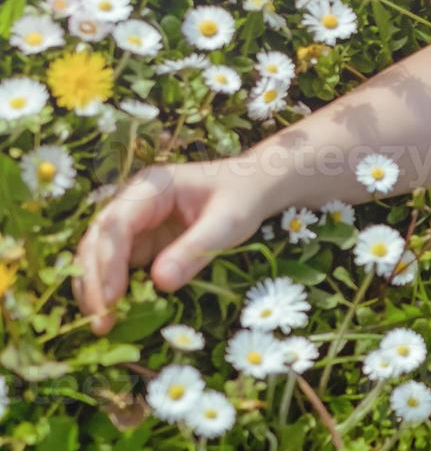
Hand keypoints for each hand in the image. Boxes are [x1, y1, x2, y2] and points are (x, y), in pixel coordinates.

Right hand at [71, 161, 268, 334]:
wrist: (253, 187)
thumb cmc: (243, 198)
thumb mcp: (228, 222)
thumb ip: (196, 249)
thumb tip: (160, 282)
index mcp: (152, 187)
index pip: (117, 224)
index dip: (109, 262)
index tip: (113, 298)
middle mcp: (132, 203)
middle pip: (97, 242)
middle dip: (95, 282)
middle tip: (101, 323)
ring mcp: (133, 223)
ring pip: (97, 256)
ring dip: (95, 290)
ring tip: (102, 326)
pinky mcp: (139, 242)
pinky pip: (115, 266)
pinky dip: (110, 290)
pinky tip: (114, 315)